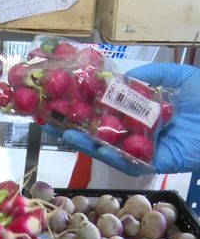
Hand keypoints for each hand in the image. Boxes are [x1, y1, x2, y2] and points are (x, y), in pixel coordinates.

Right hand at [43, 63, 199, 175]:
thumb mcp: (180, 77)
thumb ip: (153, 74)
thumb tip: (123, 76)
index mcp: (149, 113)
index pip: (115, 110)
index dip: (94, 106)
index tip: (74, 99)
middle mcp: (143, 132)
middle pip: (107, 131)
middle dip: (82, 127)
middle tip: (59, 121)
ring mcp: (146, 149)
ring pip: (111, 147)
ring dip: (87, 142)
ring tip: (66, 133)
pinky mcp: (151, 163)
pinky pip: (125, 160)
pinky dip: (107, 154)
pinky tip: (90, 145)